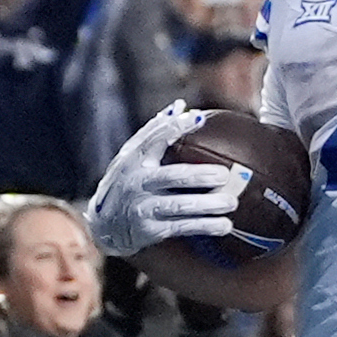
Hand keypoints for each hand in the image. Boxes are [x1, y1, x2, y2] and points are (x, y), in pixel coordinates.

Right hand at [85, 102, 241, 255]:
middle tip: (225, 175)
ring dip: (208, 205)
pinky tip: (224, 225)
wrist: (105, 226)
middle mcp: (138, 183)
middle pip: (172, 176)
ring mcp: (144, 207)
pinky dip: (204, 226)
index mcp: (135, 160)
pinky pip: (181, 227)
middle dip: (200, 175)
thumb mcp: (132, 157)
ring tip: (231, 202)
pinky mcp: (150, 230)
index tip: (198, 118)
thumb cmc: (126, 182)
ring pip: (180, 206)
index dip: (175, 127)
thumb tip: (179, 106)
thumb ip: (155, 132)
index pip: (154, 139)